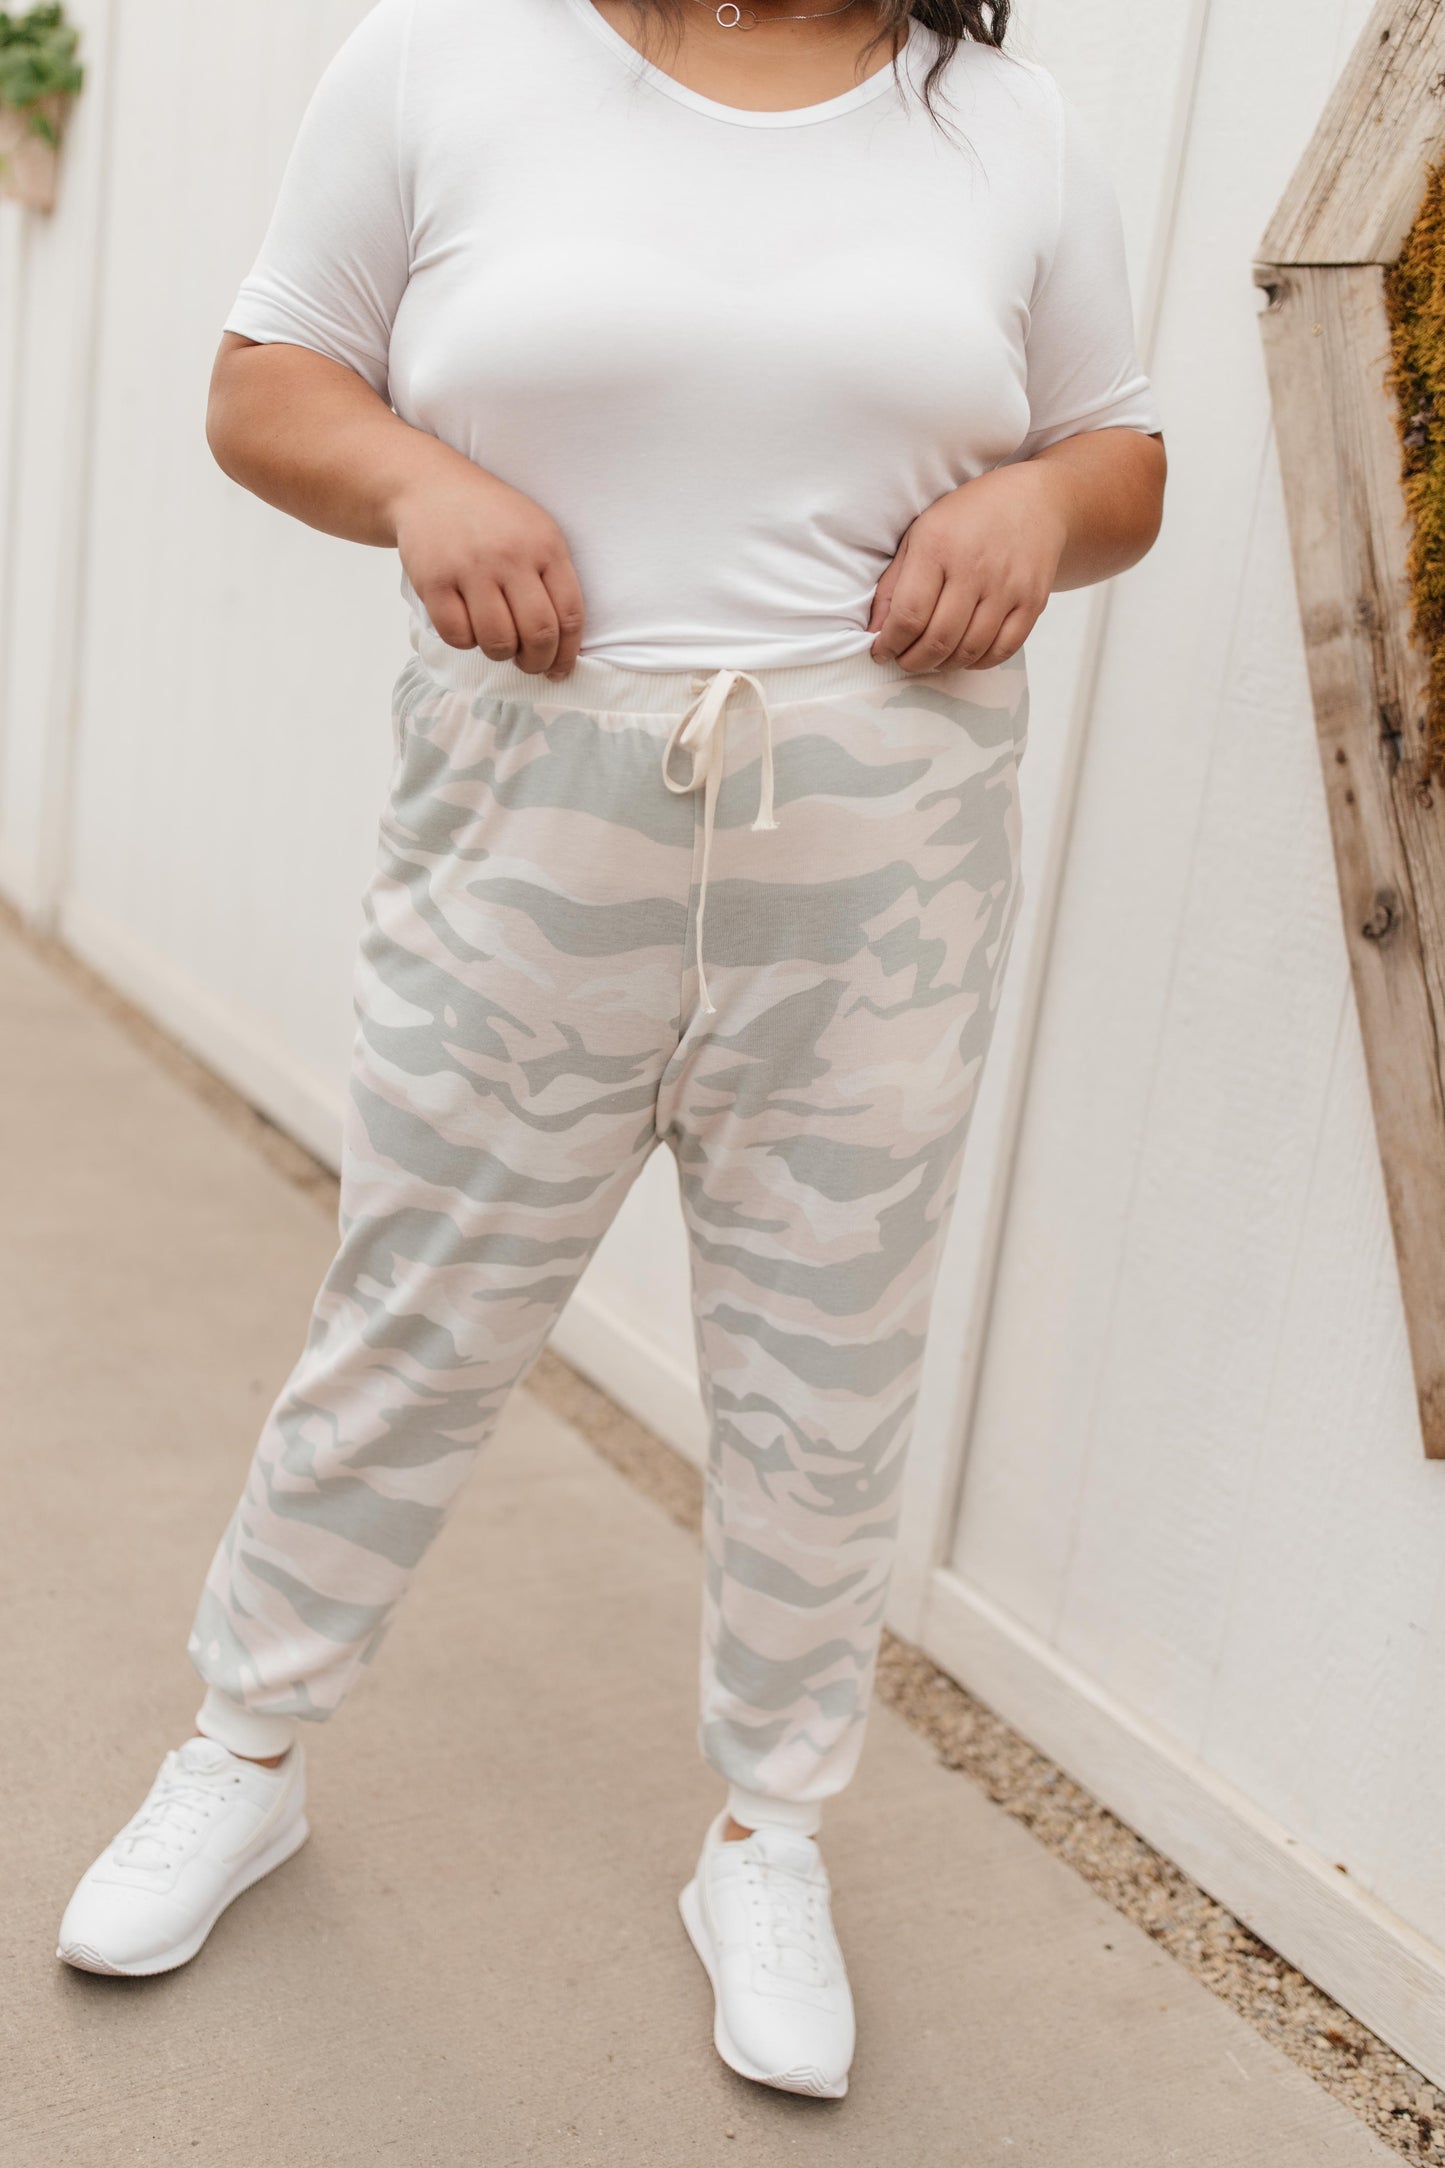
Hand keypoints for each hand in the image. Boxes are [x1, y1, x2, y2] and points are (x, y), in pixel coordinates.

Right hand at [391, 463, 585, 679]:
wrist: (430, 487)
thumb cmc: (491, 519)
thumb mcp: (536, 531)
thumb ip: (552, 578)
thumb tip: (563, 645)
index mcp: (546, 545)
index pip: (569, 615)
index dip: (567, 653)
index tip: (559, 669)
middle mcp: (511, 556)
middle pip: (538, 634)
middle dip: (536, 662)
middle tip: (529, 664)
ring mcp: (471, 567)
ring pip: (498, 641)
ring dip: (500, 654)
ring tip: (497, 642)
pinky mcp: (434, 580)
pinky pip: (458, 635)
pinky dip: (465, 642)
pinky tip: (467, 626)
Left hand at [868, 462, 1069, 672]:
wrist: (1034, 499)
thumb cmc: (968, 516)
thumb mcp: (920, 534)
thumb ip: (893, 583)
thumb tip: (875, 631)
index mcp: (938, 546)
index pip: (909, 615)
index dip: (890, 643)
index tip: (881, 652)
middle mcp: (974, 568)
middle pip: (939, 639)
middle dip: (914, 661)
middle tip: (905, 660)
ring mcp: (1007, 586)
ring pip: (970, 650)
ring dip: (944, 665)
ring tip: (932, 658)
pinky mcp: (1033, 600)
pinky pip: (1003, 649)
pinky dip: (979, 662)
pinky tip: (964, 655)